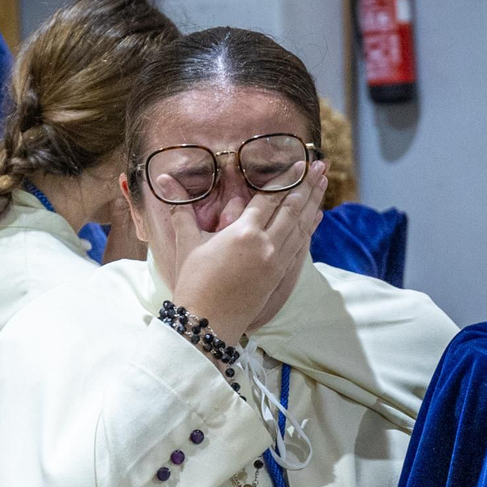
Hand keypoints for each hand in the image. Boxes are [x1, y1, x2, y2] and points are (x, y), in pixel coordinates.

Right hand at [140, 161, 325, 344]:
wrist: (207, 323)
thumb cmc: (194, 283)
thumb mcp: (187, 243)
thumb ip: (181, 209)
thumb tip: (163, 178)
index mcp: (243, 232)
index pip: (270, 197)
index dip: (287, 178)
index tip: (301, 163)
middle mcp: (265, 244)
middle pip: (293, 207)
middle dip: (308, 185)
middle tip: (321, 166)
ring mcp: (276, 261)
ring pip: (301, 225)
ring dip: (313, 202)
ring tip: (323, 183)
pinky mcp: (279, 275)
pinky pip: (300, 246)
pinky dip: (310, 228)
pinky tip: (317, 216)